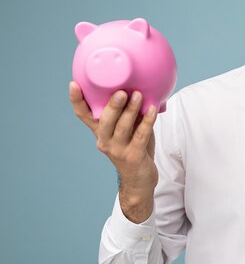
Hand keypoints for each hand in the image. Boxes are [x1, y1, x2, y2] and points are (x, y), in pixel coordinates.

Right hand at [69, 81, 157, 222]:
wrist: (139, 179)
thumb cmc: (134, 147)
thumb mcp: (127, 129)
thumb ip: (129, 112)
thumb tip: (138, 85)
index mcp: (100, 132)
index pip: (83, 115)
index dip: (77, 100)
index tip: (73, 84)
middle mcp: (105, 141)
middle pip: (104, 121)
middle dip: (112, 105)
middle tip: (120, 91)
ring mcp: (118, 150)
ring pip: (123, 127)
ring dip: (131, 110)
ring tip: (138, 95)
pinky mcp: (133, 156)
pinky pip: (141, 136)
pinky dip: (147, 121)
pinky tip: (152, 109)